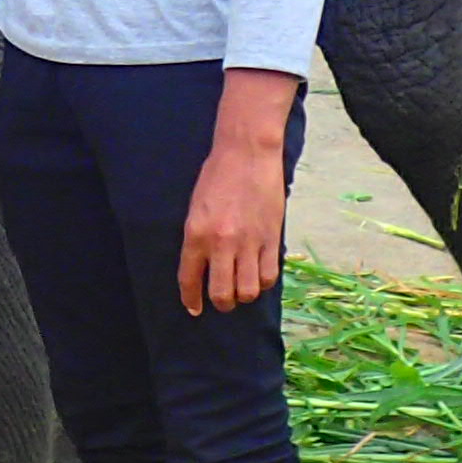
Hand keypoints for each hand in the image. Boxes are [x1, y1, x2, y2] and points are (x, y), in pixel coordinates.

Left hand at [179, 69, 300, 314]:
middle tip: (224, 299)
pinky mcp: (271, 238)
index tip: (194, 309)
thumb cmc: (217, 176)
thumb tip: (203, 269)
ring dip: (244, 295)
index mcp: (196, 234)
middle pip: (222, 295)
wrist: (248, 153)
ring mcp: (249, 242)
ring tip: (243, 287)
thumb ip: (198, 239)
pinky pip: (269, 276)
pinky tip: (259, 274)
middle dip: (221, 303)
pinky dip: (264, 282)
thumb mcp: (195, 208)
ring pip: (248, 291)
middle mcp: (221, 243)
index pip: (190, 280)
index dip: (191, 299)